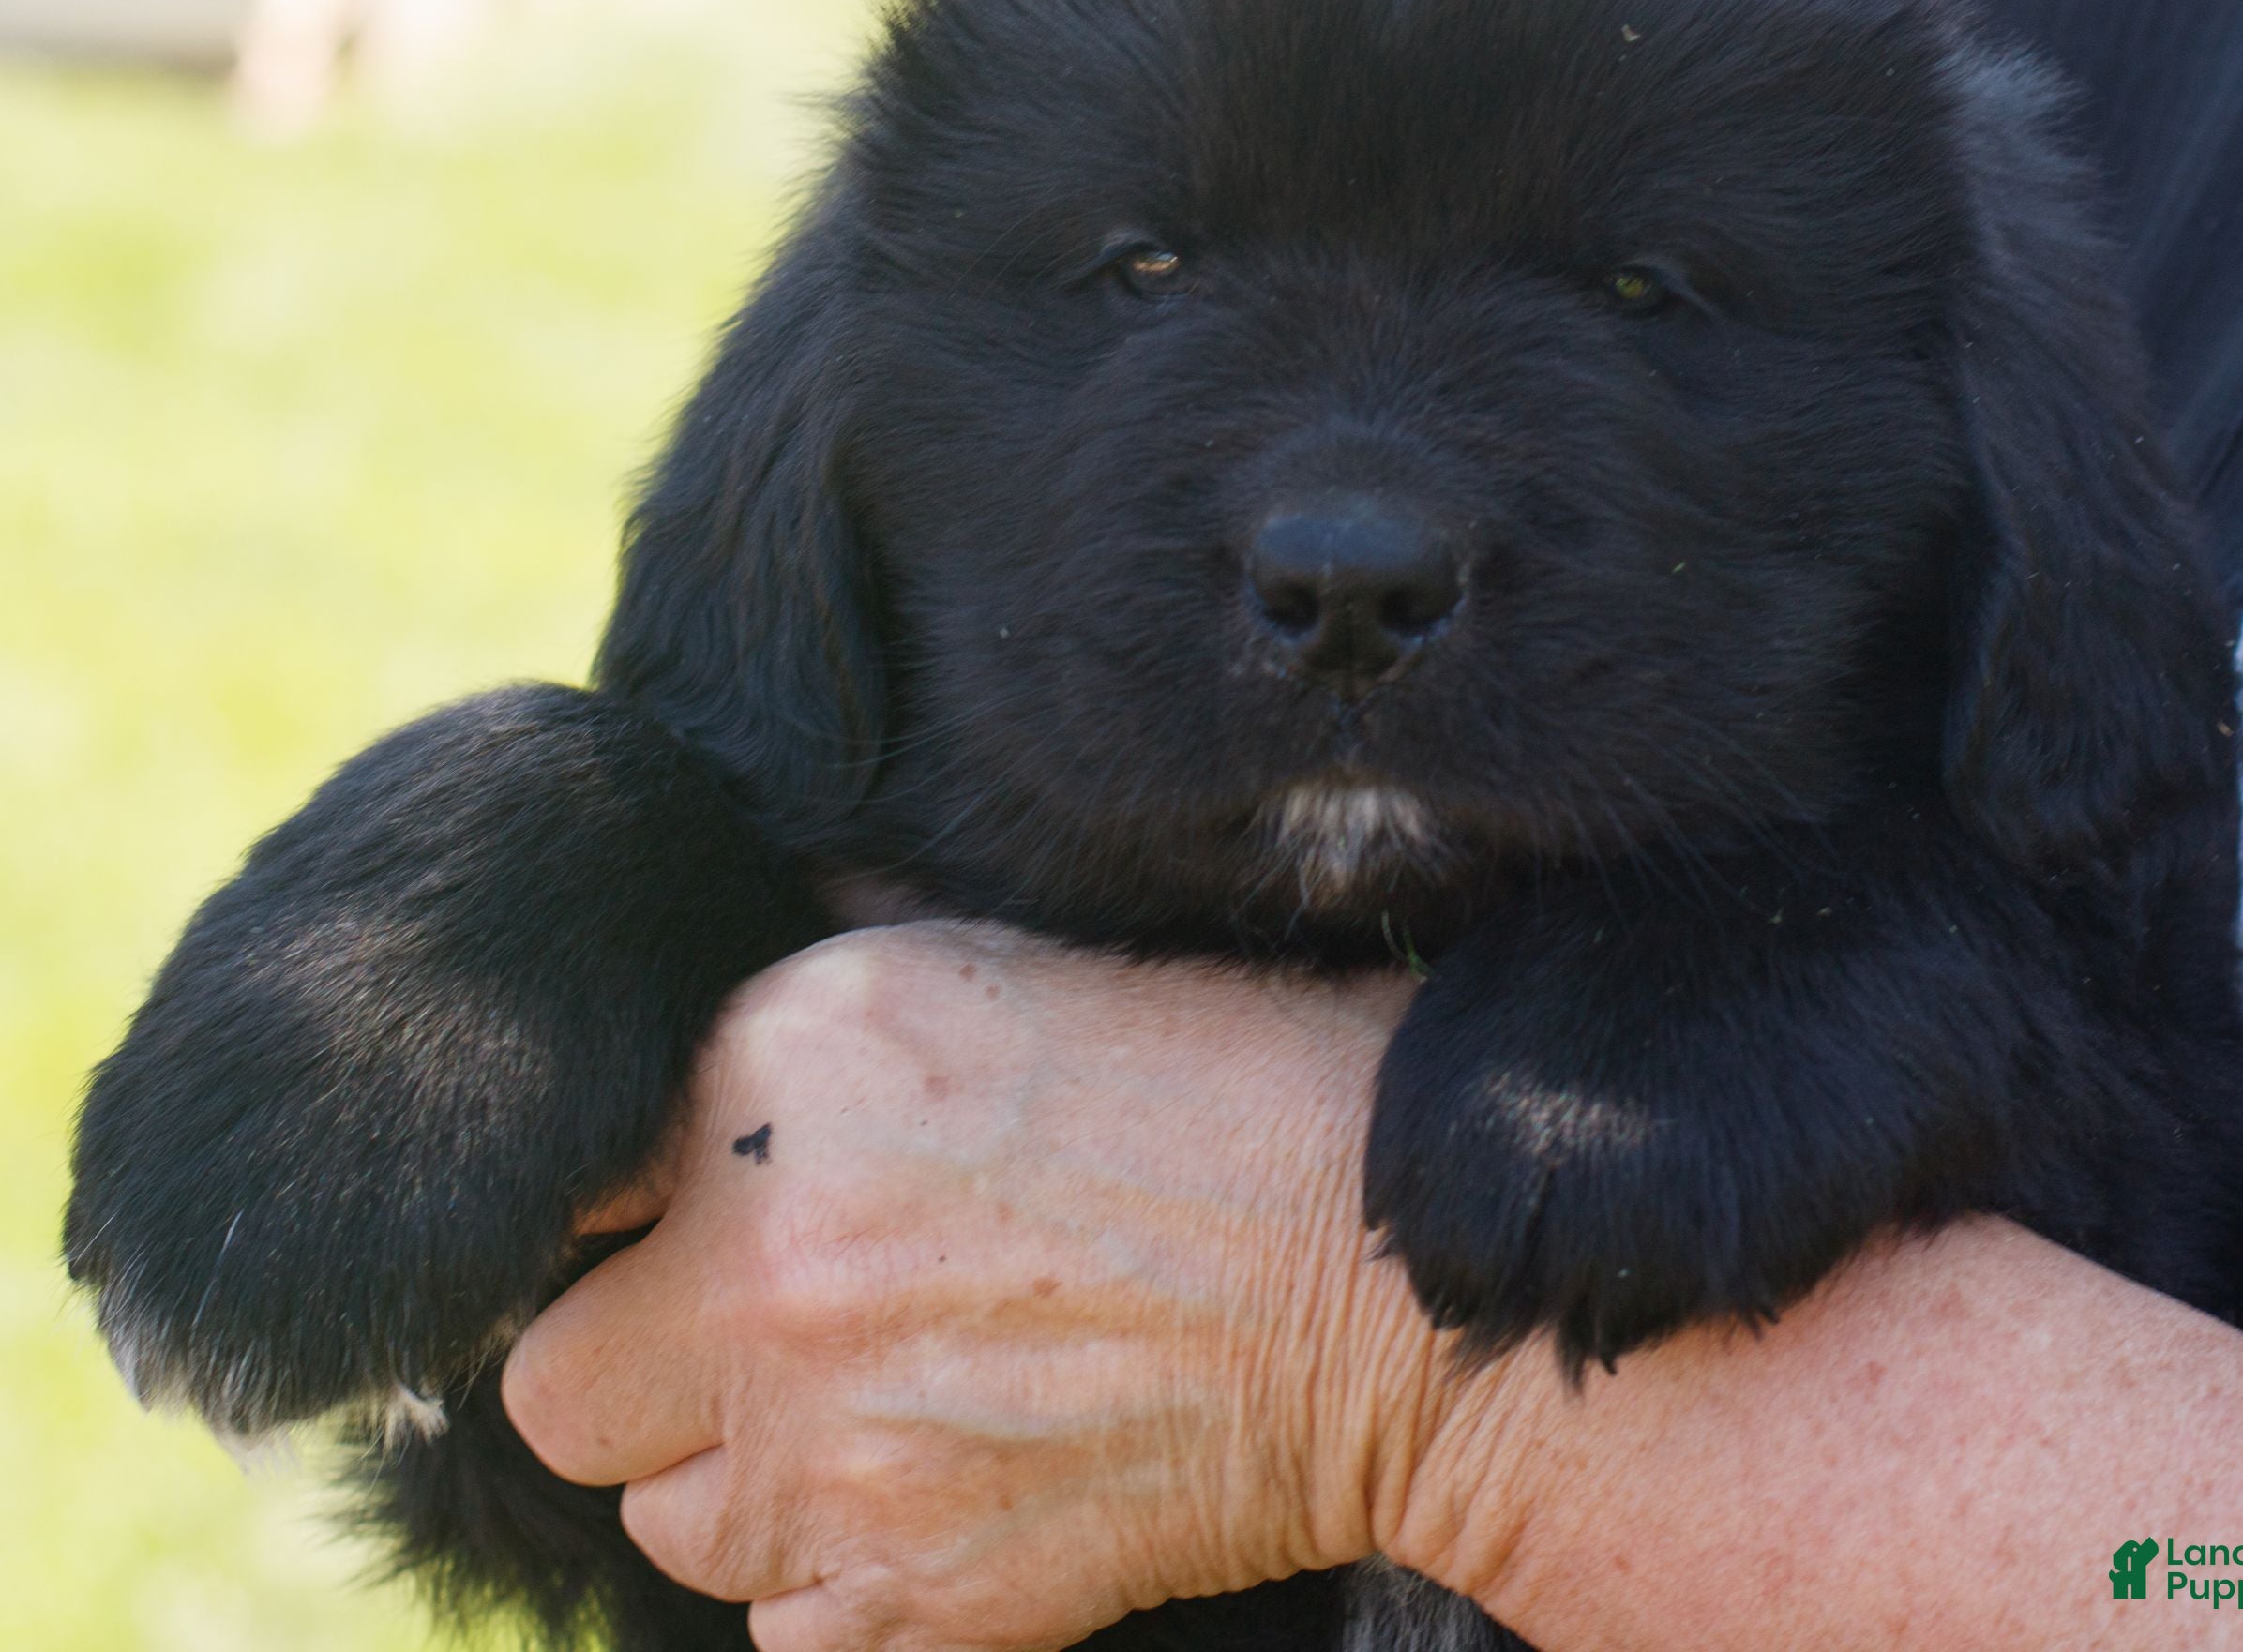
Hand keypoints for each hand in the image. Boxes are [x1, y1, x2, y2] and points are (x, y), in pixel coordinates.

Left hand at [502, 922, 1432, 1649]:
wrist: (1374, 1274)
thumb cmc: (1208, 1086)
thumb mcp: (988, 968)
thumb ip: (809, 1000)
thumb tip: (717, 1004)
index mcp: (775, 1070)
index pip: (568, 1184)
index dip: (636, 1210)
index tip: (693, 1218)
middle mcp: (764, 1263)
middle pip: (557, 1385)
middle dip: (640, 1363)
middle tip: (763, 1325)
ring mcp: (824, 1454)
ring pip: (665, 1518)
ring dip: (741, 1473)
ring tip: (874, 1405)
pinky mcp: (903, 1604)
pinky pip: (779, 1625)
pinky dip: (838, 1578)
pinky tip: (941, 1488)